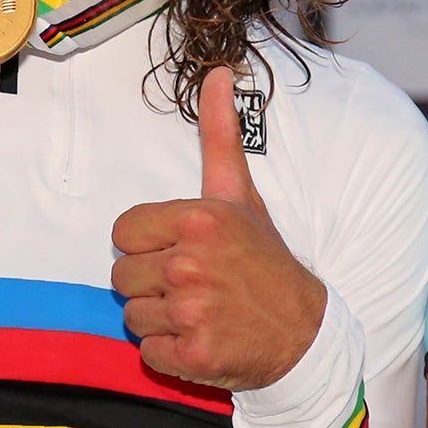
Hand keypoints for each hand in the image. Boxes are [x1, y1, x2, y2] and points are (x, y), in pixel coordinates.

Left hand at [110, 67, 326, 391]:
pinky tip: (200, 338)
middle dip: (151, 283)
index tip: (179, 249)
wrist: (305, 331)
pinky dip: (169, 353)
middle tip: (193, 283)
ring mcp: (193, 312)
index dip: (146, 244)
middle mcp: (192, 263)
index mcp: (198, 219)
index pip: (123, 232)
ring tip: (198, 310)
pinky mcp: (193, 356)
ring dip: (159, 319)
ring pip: (132, 316)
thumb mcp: (239, 193)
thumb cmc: (264, 259)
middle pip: (122, 276)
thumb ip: (219, 134)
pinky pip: (147, 353)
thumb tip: (217, 71)